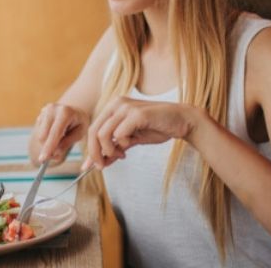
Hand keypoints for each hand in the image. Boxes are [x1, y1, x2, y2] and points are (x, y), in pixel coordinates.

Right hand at [29, 103, 89, 165]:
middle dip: (48, 148)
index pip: (54, 133)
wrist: (76, 111)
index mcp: (65, 112)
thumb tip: (54, 153)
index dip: (49, 147)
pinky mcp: (41, 114)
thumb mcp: (79, 134)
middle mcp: (52, 109)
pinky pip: (39, 132)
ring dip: (48, 143)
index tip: (43, 159)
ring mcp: (45, 110)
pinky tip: (55, 133)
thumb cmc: (79, 123)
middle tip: (56, 156)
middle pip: (43, 136)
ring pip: (40, 136)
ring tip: (61, 140)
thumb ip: (67, 144)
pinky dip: (46, 137)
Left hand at [82, 96, 199, 169]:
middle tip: (101, 166)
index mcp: (113, 107)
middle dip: (95, 153)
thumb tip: (99, 163)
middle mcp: (117, 104)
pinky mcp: (136, 114)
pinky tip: (131, 146)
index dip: (90, 149)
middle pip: (94, 131)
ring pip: (103, 134)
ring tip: (121, 155)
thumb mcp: (131, 140)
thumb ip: (115, 148)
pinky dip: (122, 144)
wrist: (181, 121)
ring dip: (110, 150)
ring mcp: (126, 107)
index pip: (94, 129)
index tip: (89, 166)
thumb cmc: (157, 128)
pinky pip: (119, 134)